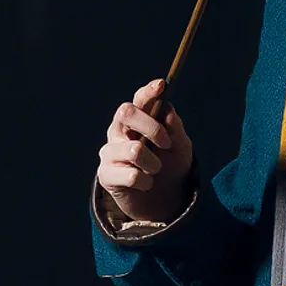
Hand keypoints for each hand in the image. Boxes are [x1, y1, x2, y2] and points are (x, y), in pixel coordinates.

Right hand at [96, 80, 194, 222]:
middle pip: (126, 112)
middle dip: (152, 127)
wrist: (161, 200)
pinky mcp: (105, 174)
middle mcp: (118, 130)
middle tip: (167, 144)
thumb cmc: (169, 166)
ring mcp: (109, 151)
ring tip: (155, 170)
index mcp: (137, 119)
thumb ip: (175, 129)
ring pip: (134, 150)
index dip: (148, 91)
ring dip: (154, 163)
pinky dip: (146, 181)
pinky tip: (145, 184)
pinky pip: (132, 175)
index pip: (139, 99)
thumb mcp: (180, 147)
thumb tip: (167, 110)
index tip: (161, 86)